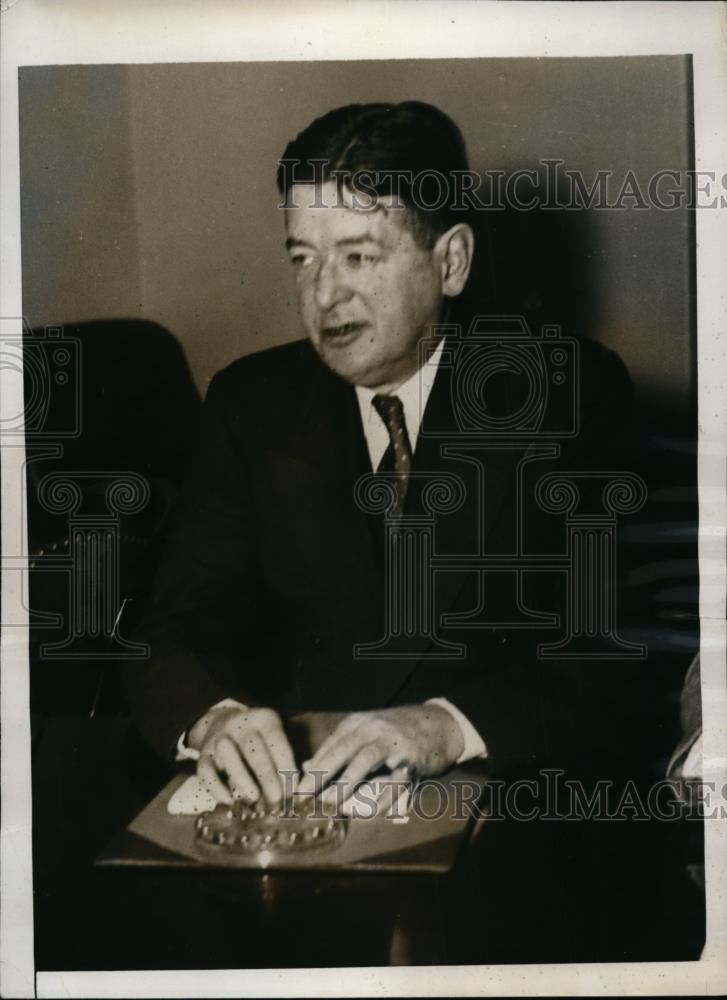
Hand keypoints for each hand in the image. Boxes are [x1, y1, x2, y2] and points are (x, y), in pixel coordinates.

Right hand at [188, 705, 296, 805]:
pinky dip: (216, 788)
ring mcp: (219, 738)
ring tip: (254, 799)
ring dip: (241, 778)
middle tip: (277, 798)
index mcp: (264, 719)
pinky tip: (229, 802)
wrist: (223, 722)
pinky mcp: (203, 754)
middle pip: (254, 750)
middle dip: (266, 775)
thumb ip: (285, 760)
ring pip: (228, 756)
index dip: (286, 767)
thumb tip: (295, 791)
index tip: (294, 790)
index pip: (277, 742)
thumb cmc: (260, 739)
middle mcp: (240, 725)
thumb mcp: (276, 738)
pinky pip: (206, 771)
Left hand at [296, 703, 463, 797]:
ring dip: (346, 783)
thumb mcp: (365, 732)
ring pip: (365, 761)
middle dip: (322, 773)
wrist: (439, 724)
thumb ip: (337, 748)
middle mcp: (373, 729)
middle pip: (343, 749)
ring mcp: (393, 742)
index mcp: (358, 723)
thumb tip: (307, 766)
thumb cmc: (396, 732)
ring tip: (330, 803)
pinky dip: (382, 797)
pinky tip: (370, 812)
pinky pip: (394, 780)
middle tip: (304, 794)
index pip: (330, 745)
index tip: (296, 789)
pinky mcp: (411, 759)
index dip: (313, 767)